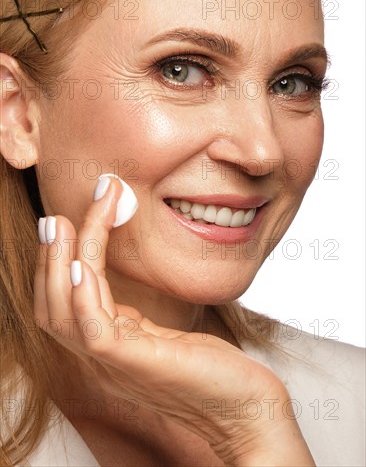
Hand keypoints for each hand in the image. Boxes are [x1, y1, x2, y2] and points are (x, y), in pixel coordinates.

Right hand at [33, 176, 314, 465]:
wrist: (247, 413)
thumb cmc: (213, 371)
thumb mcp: (164, 335)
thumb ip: (137, 317)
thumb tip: (125, 284)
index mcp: (108, 347)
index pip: (63, 306)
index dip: (57, 266)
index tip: (71, 222)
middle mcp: (102, 357)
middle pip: (52, 306)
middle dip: (51, 256)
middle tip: (56, 215)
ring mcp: (115, 363)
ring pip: (65, 312)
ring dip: (62, 261)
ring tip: (64, 223)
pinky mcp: (136, 363)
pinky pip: (94, 330)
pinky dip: (83, 295)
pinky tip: (83, 265)